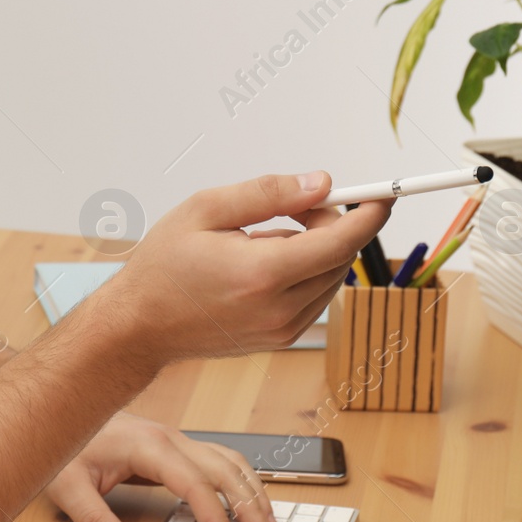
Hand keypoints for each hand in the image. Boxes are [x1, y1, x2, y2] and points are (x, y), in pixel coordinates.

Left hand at [45, 411, 274, 521]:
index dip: (216, 518)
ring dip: (253, 492)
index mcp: (149, 446)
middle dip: (250, 507)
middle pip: (225, 470)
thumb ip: (92, 518)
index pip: (195, 484)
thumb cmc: (69, 440)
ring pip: (230, 461)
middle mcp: (171, 438)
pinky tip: (249, 502)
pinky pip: (220, 460)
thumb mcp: (68, 482)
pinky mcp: (176, 445)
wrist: (65, 403)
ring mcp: (177, 439)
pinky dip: (242, 481)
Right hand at [114, 171, 392, 363]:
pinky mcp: (281, 339)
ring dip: (316, 249)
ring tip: (263, 239)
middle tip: (299, 205)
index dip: (368, 214)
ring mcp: (283, 330)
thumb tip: (321, 182)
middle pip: (340, 258)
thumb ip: (267, 193)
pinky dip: (305, 272)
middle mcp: (279, 308)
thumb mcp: (205, 209)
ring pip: (331, 278)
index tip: (382, 195)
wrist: (139, 326)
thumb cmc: (163, 265)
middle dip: (333, 224)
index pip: (340, 241)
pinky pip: (315, 297)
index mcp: (261, 273)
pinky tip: (264, 265)